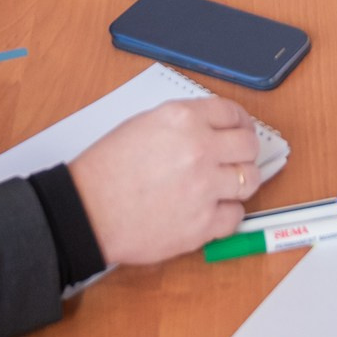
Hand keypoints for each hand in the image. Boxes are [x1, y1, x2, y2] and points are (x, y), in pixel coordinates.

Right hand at [67, 96, 262, 266]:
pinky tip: (210, 211)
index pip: (232, 112)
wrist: (87, 211)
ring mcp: (204, 187)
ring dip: (240, 183)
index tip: (241, 130)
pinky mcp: (203, 223)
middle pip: (249, 146)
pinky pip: (236, 216)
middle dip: (245, 152)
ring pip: (249, 180)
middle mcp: (199, 148)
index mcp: (183, 118)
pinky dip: (226, 214)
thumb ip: (183, 124)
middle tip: (236, 159)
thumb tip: (212, 130)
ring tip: (224, 186)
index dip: (240, 122)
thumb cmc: (105, 170)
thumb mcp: (142, 124)